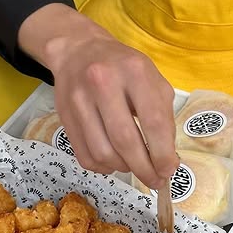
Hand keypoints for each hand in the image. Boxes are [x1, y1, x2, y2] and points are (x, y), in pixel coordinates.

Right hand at [18, 5, 178, 188]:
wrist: (79, 51)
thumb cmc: (124, 69)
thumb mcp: (152, 80)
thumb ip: (163, 117)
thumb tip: (167, 161)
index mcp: (134, 71)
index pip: (153, 122)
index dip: (162, 154)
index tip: (168, 171)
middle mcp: (103, 83)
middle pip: (125, 141)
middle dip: (144, 169)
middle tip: (155, 180)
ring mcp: (79, 100)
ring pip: (103, 153)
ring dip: (123, 168)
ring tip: (134, 166)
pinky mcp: (64, 116)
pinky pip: (85, 156)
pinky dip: (103, 167)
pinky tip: (114, 161)